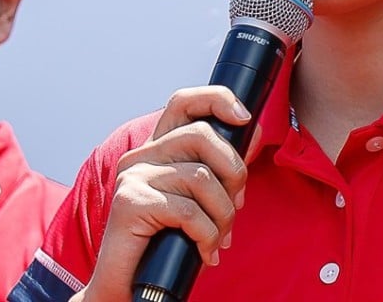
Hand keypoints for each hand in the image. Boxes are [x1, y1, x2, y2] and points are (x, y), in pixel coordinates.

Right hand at [76, 86, 256, 301]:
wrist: (128, 286)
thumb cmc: (168, 241)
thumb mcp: (200, 197)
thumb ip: (221, 165)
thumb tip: (254, 130)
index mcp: (158, 149)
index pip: (185, 101)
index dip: (217, 99)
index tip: (245, 119)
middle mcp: (142, 155)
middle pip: (202, 135)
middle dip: (234, 172)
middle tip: (236, 206)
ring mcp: (133, 176)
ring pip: (201, 178)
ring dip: (223, 214)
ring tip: (219, 238)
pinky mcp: (130, 202)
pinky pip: (188, 211)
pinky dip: (206, 235)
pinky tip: (205, 251)